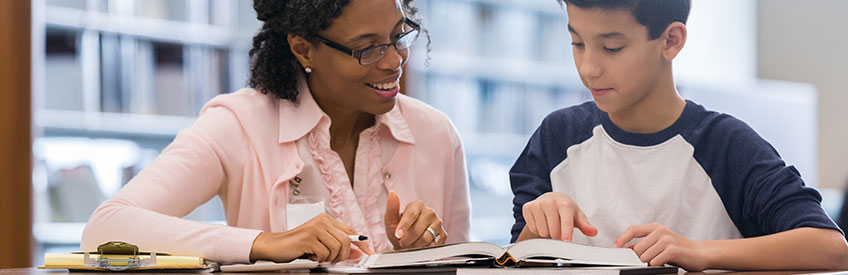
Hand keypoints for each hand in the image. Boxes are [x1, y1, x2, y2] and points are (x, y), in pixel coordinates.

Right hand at [249, 213, 374, 262]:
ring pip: (337, 247)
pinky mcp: (308, 237)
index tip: (368, 252)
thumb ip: (339, 248)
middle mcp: (322, 221)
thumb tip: (358, 252)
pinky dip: (319, 259)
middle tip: (331, 260)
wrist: (274, 246)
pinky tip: (311, 256)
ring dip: (330, 258)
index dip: (361, 243)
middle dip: (342, 255)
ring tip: (318, 257)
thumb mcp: (321, 246)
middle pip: (346, 240)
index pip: (350, 230)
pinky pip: (325, 253)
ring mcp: (315, 228)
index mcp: (326, 220)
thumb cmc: (297, 246)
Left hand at [384, 191, 446, 249]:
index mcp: (418, 205)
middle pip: (417, 229)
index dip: (403, 226)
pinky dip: (423, 249)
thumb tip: (392, 193)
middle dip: (407, 239)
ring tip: (410, 244)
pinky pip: (433, 245)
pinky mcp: (443, 234)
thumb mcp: (391, 220)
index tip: (398, 235)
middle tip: (402, 242)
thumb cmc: (399, 229)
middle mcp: (430, 212)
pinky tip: (419, 246)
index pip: (411, 215)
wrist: (407, 241)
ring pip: (425, 239)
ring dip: (414, 245)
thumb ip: (392, 207)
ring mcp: (438, 223)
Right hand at [521, 192, 596, 240]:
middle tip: (559, 228)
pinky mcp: (527, 208)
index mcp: (564, 204)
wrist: (550, 198)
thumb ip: (585, 225)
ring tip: (550, 224)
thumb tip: (593, 232)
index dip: (566, 234)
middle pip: (554, 232)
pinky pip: (533, 228)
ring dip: (547, 233)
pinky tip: (542, 221)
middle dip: (557, 236)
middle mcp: (550, 202)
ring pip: (543, 232)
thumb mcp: (577, 215)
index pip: (566, 223)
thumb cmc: (565, 209)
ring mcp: (537, 204)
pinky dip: (538, 229)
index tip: (566, 242)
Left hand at [614, 223, 708, 270]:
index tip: (615, 247)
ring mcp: (666, 240)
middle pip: (637, 249)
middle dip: (639, 259)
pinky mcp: (672, 250)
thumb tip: (626, 249)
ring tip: (660, 261)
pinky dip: (657, 266)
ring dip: (649, 263)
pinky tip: (665, 263)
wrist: (701, 253)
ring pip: (644, 257)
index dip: (622, 239)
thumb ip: (644, 243)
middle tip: (650, 261)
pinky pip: (654, 262)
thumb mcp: (660, 242)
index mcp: (655, 227)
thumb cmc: (679, 248)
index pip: (632, 230)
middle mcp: (660, 231)